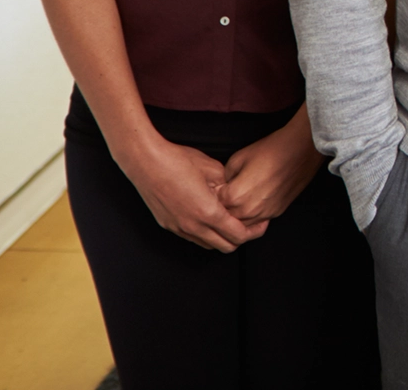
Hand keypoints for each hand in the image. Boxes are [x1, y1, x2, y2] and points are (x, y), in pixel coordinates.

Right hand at [119, 135, 265, 251]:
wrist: (145, 162)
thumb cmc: (178, 161)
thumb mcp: (213, 169)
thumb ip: (228, 186)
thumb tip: (235, 193)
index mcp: (208, 213)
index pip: (238, 235)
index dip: (254, 232)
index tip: (262, 223)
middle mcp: (193, 226)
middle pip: (225, 246)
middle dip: (241, 238)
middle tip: (251, 225)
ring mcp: (178, 228)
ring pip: (208, 244)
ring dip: (222, 238)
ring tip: (232, 222)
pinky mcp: (168, 225)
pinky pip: (193, 237)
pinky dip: (206, 234)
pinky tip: (211, 219)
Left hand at [219, 114, 323, 225]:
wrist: (301, 149)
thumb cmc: (272, 150)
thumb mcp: (238, 158)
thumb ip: (225, 176)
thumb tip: (223, 185)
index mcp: (235, 196)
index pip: (213, 205)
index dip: (212, 196)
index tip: (214, 189)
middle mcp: (248, 209)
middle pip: (226, 219)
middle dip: (222, 208)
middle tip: (224, 196)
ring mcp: (264, 213)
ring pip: (241, 225)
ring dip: (237, 215)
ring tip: (238, 200)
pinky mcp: (276, 212)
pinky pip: (257, 222)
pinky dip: (252, 216)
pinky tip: (252, 202)